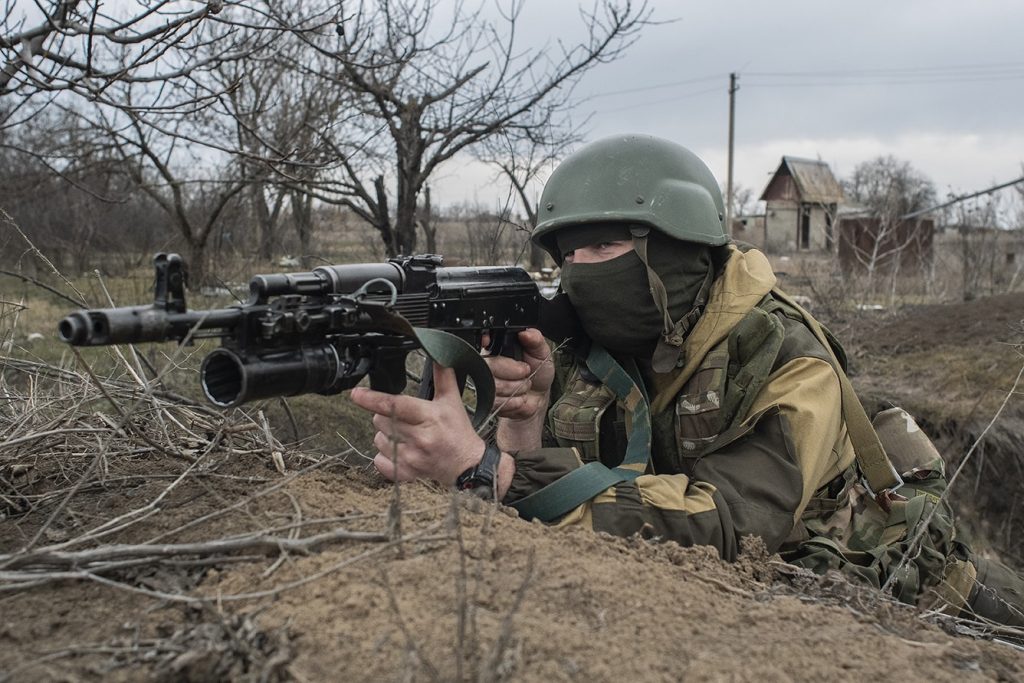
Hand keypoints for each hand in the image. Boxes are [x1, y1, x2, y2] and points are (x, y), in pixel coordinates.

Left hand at [351, 363, 483, 485]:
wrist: (466, 466)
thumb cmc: (458, 432)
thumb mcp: (452, 401)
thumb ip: (443, 376)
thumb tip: (438, 354)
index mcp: (430, 417)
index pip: (395, 405)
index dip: (373, 399)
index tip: (356, 393)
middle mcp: (419, 438)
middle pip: (382, 420)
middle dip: (386, 416)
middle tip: (404, 418)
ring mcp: (411, 457)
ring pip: (379, 439)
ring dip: (387, 435)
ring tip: (407, 435)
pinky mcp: (405, 473)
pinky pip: (379, 460)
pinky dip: (385, 455)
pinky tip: (402, 450)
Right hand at [485, 328, 553, 421]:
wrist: (538, 397)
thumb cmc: (538, 372)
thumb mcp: (541, 352)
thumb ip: (536, 339)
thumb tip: (526, 332)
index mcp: (498, 347)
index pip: (483, 341)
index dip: (486, 342)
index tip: (493, 344)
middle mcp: (488, 363)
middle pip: (487, 365)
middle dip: (511, 371)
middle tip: (526, 371)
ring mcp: (485, 382)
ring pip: (492, 385)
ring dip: (514, 388)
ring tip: (524, 385)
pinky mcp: (487, 400)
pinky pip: (495, 401)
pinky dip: (512, 401)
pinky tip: (518, 397)